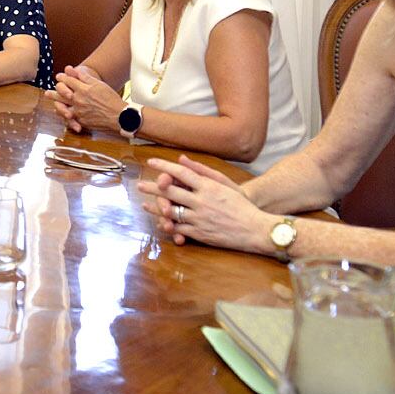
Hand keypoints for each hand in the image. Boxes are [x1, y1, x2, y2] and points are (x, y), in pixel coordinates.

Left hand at [51, 65, 125, 132]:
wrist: (119, 116)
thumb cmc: (111, 99)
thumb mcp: (99, 84)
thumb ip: (85, 77)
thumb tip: (73, 70)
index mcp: (83, 89)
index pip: (68, 81)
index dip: (63, 77)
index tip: (59, 76)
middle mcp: (78, 100)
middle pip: (61, 94)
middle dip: (54, 91)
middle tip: (48, 91)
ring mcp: (79, 111)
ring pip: (62, 106)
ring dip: (55, 103)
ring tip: (51, 101)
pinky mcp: (81, 121)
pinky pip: (69, 118)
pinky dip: (64, 115)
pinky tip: (61, 112)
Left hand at [137, 156, 270, 251]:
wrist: (255, 229)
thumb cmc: (241, 204)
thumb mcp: (225, 183)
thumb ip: (202, 171)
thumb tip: (182, 159)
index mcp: (208, 187)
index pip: (180, 172)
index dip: (164, 166)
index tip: (151, 162)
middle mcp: (201, 201)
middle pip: (170, 191)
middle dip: (152, 187)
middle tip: (139, 184)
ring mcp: (199, 218)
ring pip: (171, 211)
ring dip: (155, 207)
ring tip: (144, 203)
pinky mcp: (200, 233)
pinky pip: (179, 229)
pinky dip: (168, 224)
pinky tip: (160, 221)